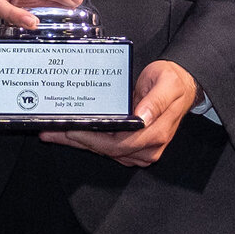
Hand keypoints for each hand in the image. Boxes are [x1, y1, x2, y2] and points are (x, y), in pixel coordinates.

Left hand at [41, 59, 196, 168]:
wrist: (182, 86)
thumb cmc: (174, 82)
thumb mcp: (167, 84)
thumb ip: (156, 101)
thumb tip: (142, 117)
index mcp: (155, 133)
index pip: (120, 144)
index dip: (94, 140)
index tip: (74, 130)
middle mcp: (147, 147)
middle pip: (107, 151)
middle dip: (78, 141)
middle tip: (52, 131)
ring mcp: (140, 149)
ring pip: (104, 151)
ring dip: (78, 143)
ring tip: (53, 132)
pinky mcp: (132, 146)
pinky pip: (106, 146)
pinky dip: (87, 141)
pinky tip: (69, 133)